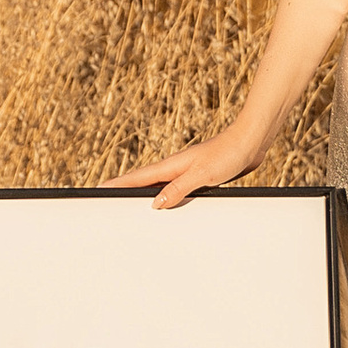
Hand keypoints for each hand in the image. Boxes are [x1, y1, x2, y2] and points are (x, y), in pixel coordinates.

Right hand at [106, 121, 274, 211]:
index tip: (97, 191)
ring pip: (158, 186)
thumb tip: (155, 204)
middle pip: (142, 182)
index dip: (116, 185)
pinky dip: (165, 197)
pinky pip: (174, 189)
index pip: (136, 178)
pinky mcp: (197, 176)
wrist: (250, 142)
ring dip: (143, 194)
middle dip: (123, 190)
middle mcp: (174, 168)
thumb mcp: (201, 175)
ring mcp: (185, 171)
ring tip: (128, 205)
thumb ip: (178, 189)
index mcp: (171, 165)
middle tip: (105, 199)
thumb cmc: (228, 154)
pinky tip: (167, 203)